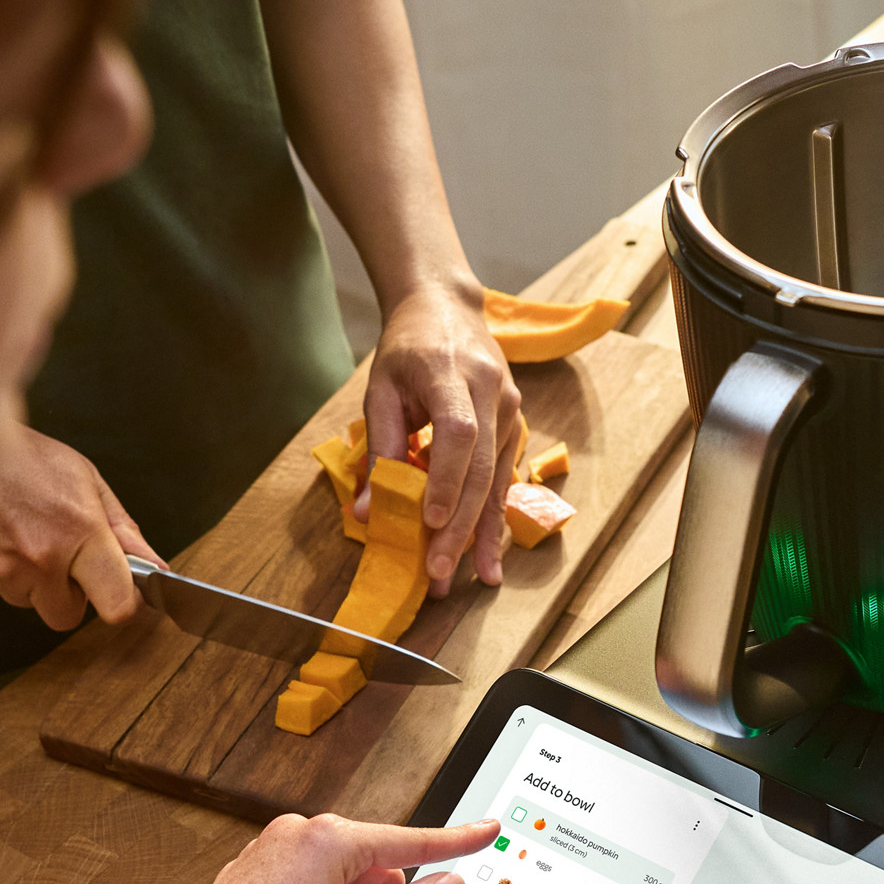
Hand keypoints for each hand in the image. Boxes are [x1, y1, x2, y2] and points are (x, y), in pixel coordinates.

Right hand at [0, 425, 155, 630]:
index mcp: (78, 533)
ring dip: (28, 580)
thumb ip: (121, 529)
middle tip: (60, 555)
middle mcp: (39, 559)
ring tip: (21, 533)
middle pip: (65, 615)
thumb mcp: (85, 480)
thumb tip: (153, 564)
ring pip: (24, 600)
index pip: (117, 604)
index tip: (121, 593)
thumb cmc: (20, 455)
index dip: (123, 604)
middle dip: (66, 594)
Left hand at [361, 280, 519, 595]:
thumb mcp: (382, 389)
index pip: (458, 433)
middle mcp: (492, 392)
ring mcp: (510, 408)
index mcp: (452, 375)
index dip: (446, 479)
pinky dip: (494, 516)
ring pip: (498, 479)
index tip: (429, 521)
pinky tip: (489, 554)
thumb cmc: (407, 348)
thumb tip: (369, 512)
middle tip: (440, 571)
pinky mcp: (515, 423)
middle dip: (461, 525)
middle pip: (481, 468)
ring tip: (473, 577)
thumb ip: (380, 448)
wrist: (448, 307)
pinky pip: (505, 476)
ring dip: (482, 531)